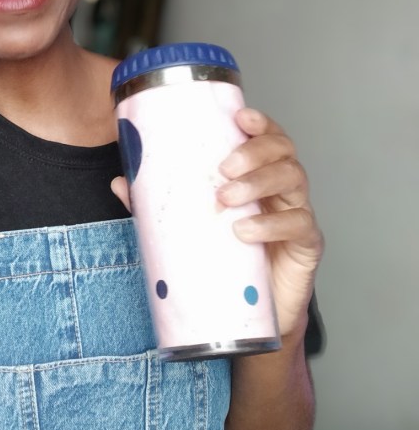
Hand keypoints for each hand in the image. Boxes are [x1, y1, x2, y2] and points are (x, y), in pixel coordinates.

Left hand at [110, 108, 322, 337]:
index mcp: (258, 175)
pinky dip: (272, 225)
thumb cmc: (225, 259)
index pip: (267, 137)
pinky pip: (300, 224)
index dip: (259, 122)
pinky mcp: (308, 245)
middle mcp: (282, 189)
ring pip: (294, 179)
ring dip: (259, 182)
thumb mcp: (191, 226)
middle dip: (255, 152)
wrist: (249, 313)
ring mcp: (298, 214)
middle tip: (224, 167)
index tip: (240, 116)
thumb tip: (121, 182)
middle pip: (284, 152)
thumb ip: (160, 204)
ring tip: (226, 198)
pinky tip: (244, 231)